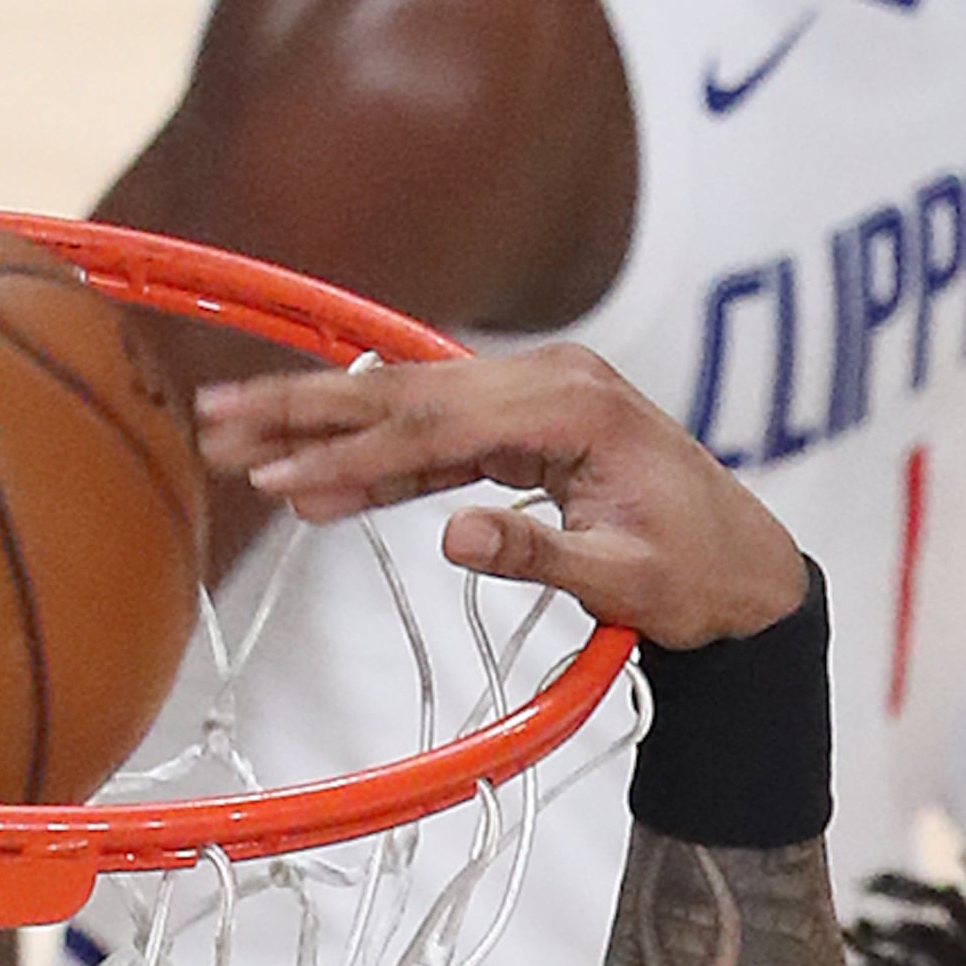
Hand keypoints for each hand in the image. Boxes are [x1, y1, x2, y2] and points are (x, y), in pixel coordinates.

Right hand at [198, 345, 808, 652]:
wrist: (749, 572)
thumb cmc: (697, 580)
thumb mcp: (626, 585)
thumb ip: (540, 559)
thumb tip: (452, 535)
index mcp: (572, 408)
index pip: (434, 425)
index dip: (348, 454)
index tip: (276, 479)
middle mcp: (550, 381)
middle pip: (404, 393)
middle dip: (304, 413)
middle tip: (215, 426)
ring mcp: (539, 396)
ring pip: (409, 407)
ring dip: (323, 428)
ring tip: (237, 445)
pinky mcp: (531, 426)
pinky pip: (438, 436)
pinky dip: (377, 460)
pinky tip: (316, 481)